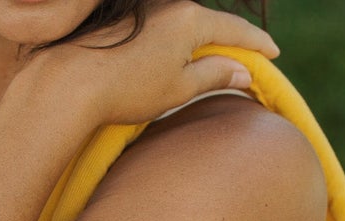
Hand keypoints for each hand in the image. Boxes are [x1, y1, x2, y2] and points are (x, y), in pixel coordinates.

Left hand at [27, 0, 277, 127]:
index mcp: (190, 19)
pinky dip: (179, 45)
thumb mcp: (178, 88)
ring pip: (185, 27)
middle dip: (231, 42)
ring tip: (213, 64)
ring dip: (202, 44)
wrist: (71, 81)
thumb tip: (243, 71)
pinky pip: (165, 31)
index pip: (234, 29)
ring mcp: (148, 12)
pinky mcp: (128, 23)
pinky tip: (176, 61)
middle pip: (210, 24)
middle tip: (248, 59)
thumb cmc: (127, 89)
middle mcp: (171, 6)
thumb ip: (214, 75)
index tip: (273, 54)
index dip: (256, 44)